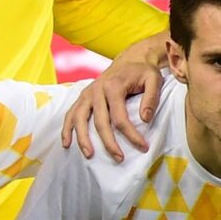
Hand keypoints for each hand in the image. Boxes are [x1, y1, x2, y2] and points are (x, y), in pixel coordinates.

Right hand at [63, 36, 164, 160]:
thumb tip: (144, 119)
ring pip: (79, 119)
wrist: (130, 61)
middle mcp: (96, 90)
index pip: (120, 117)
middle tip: (119, 158)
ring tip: (89, 156)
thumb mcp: (154, 80)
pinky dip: (66, 129)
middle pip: (99, 121)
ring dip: (83, 139)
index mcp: (113, 86)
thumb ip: (151, 98)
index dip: (131, 135)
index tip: (143, 147)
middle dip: (109, 142)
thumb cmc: (142, 72)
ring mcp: (87, 94)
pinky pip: (70, 114)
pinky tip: (67, 144)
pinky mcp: (82, 97)